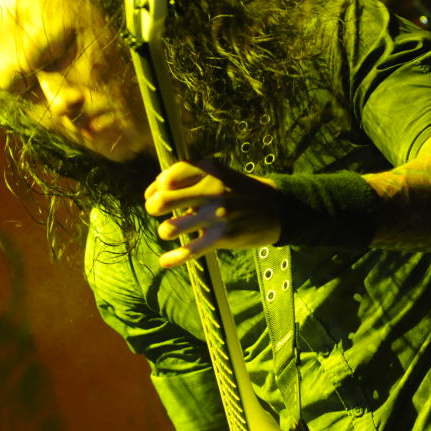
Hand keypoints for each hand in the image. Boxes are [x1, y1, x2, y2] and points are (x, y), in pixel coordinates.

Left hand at [144, 159, 281, 267]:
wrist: (278, 209)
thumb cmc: (242, 191)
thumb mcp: (220, 173)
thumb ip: (191, 176)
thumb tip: (157, 187)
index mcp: (209, 170)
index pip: (169, 176)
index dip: (155, 187)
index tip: (152, 194)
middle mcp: (212, 189)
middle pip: (165, 199)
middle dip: (153, 207)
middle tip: (154, 211)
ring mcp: (217, 214)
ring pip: (173, 227)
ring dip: (165, 231)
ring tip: (168, 232)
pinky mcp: (223, 236)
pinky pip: (191, 250)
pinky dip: (175, 258)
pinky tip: (165, 261)